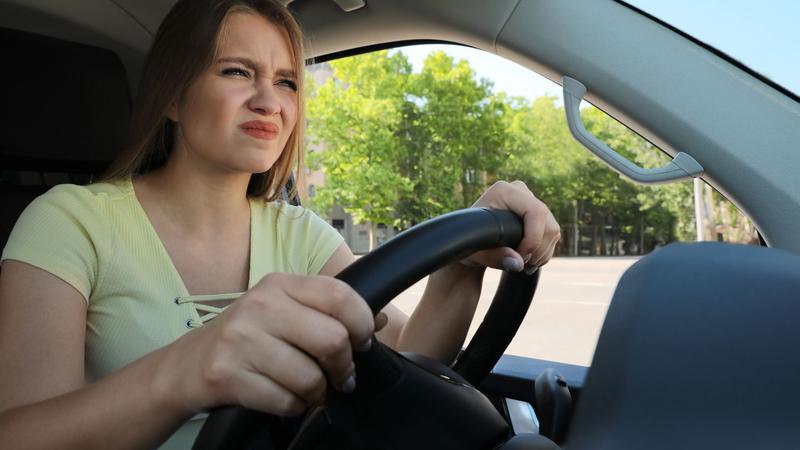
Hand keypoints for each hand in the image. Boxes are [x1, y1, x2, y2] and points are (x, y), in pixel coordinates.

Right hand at [162, 273, 381, 416]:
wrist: (185, 366)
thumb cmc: (246, 338)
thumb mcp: (283, 312)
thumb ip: (328, 312)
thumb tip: (380, 320)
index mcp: (279, 284)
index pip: (341, 296)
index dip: (362, 324)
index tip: (363, 342)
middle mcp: (260, 306)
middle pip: (334, 339)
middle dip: (345, 367)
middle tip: (341, 376)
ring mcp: (241, 340)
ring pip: (311, 378)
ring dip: (317, 393)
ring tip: (309, 390)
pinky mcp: (227, 374)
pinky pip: (285, 401)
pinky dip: (293, 407)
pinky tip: (283, 397)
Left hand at [462, 180, 560, 272]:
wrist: (468, 239)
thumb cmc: (468, 243)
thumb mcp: (475, 252)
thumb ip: (494, 257)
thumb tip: (518, 264)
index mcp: (504, 191)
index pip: (536, 212)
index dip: (533, 239)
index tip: (519, 258)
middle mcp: (519, 190)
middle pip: (548, 224)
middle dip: (538, 250)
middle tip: (521, 265)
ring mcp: (530, 200)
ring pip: (552, 231)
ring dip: (542, 254)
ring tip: (523, 265)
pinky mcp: (536, 213)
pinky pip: (552, 234)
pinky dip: (543, 252)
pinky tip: (529, 260)